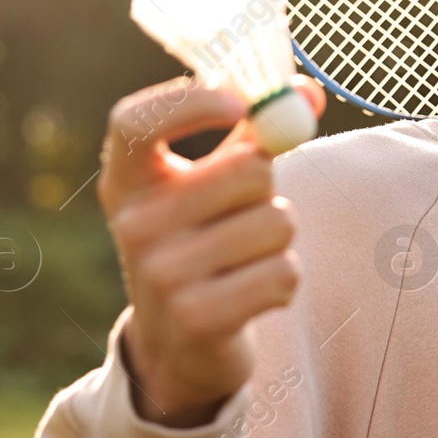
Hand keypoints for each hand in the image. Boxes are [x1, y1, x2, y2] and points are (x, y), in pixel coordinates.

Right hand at [97, 74, 323, 427]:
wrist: (177, 345)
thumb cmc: (203, 242)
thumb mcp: (212, 187)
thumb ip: (256, 135)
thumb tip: (309, 92)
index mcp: (128, 181)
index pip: (136, 122)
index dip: (189, 101)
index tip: (239, 103)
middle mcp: (134, 225)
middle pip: (248, 169)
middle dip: (268, 189)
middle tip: (246, 215)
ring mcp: (161, 275)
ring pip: (276, 222)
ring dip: (280, 239)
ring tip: (245, 259)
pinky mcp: (197, 318)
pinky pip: (283, 272)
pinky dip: (284, 281)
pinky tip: (252, 294)